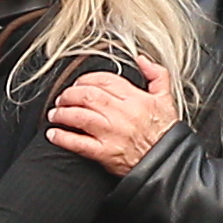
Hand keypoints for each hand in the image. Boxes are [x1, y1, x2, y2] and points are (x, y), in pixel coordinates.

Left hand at [47, 60, 180, 177]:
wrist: (168, 163)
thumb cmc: (165, 134)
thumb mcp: (166, 99)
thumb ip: (157, 74)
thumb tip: (142, 59)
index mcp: (135, 99)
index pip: (104, 80)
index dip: (86, 79)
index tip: (79, 83)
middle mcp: (122, 114)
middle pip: (87, 95)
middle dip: (69, 95)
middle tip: (62, 98)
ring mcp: (111, 133)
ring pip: (79, 116)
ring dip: (62, 113)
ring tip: (55, 114)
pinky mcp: (105, 153)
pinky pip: (78, 143)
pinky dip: (62, 138)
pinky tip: (54, 134)